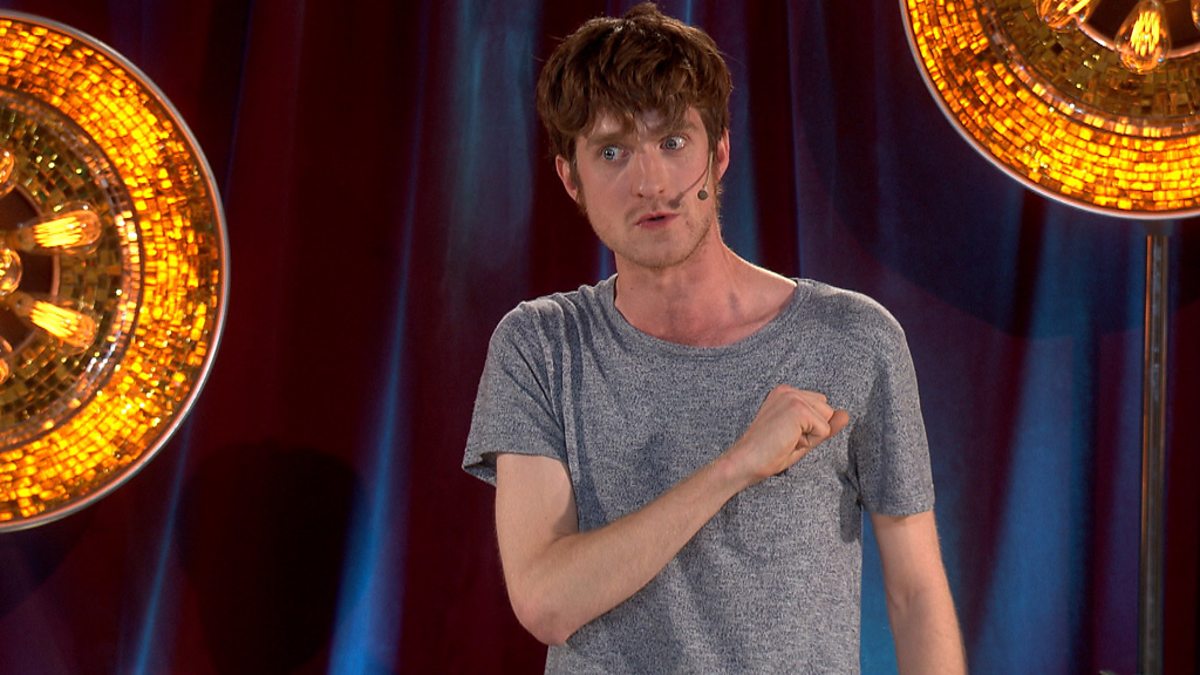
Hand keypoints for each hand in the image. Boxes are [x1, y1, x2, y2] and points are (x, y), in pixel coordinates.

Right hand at [724, 384, 849, 486]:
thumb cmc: (769, 453)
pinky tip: (788, 441)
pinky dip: (809, 442)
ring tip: (787, 440)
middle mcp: (789, 390)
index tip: (785, 435)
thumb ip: (824, 424)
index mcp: (786, 392)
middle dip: (813, 430)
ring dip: (811, 436)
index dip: (809, 428)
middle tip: (786, 439)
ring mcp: (793, 397)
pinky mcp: (798, 409)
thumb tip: (846, 414)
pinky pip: (824, 430)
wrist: (745, 461)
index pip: (821, 407)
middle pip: (827, 411)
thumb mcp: (802, 436)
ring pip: (827, 419)